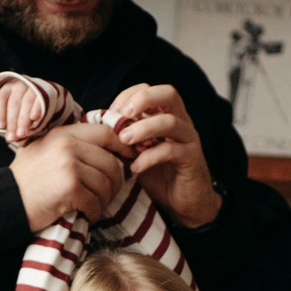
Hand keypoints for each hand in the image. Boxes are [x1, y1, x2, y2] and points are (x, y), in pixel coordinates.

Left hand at [0, 77, 51, 144]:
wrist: (38, 102)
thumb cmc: (15, 110)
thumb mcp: (2, 113)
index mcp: (5, 89)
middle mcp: (18, 86)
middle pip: (13, 103)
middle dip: (12, 122)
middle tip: (11, 138)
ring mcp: (31, 88)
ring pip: (26, 102)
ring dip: (23, 119)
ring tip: (22, 134)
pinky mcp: (44, 92)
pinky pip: (40, 100)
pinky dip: (37, 108)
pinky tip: (34, 118)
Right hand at [11, 121, 129, 232]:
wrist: (4, 202)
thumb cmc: (26, 181)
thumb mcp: (44, 151)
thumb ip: (71, 145)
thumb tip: (109, 148)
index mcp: (63, 133)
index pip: (106, 132)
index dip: (123, 146)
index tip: (129, 159)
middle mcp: (67, 145)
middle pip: (111, 162)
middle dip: (115, 183)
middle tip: (107, 195)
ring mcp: (69, 165)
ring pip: (106, 184)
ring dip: (104, 200)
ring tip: (93, 206)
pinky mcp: (69, 188)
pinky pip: (96, 201)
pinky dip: (94, 212)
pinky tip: (86, 215)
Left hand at [106, 83, 221, 230]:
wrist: (185, 201)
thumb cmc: (159, 174)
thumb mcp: (137, 151)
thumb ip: (124, 135)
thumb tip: (98, 124)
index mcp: (166, 114)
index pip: (149, 89)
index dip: (128, 96)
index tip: (111, 113)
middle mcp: (180, 121)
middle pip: (168, 93)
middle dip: (143, 100)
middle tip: (122, 116)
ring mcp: (188, 139)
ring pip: (170, 121)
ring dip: (143, 128)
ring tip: (124, 140)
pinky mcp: (192, 158)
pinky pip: (172, 150)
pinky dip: (150, 157)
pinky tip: (135, 167)